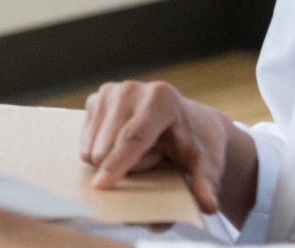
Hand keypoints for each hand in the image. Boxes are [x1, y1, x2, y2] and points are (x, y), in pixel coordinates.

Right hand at [80, 80, 239, 218]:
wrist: (187, 121)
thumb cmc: (196, 145)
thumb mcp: (206, 165)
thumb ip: (206, 185)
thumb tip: (209, 206)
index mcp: (162, 99)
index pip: (133, 137)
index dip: (116, 163)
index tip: (101, 186)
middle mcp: (132, 89)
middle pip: (110, 142)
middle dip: (122, 166)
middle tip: (153, 162)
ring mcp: (111, 91)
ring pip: (94, 143)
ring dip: (112, 159)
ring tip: (141, 153)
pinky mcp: (96, 98)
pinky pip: (86, 139)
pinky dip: (102, 150)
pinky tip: (123, 145)